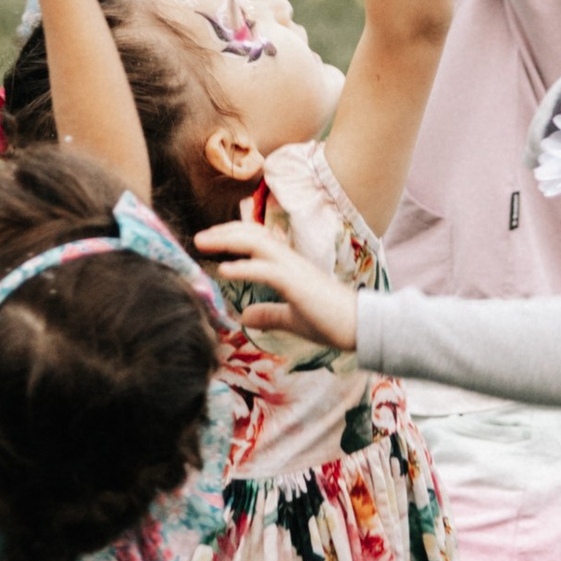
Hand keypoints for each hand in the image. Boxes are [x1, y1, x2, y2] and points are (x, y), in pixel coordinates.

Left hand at [194, 215, 360, 352]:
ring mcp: (294, 269)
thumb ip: (269, 314)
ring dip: (227, 240)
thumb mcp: (292, 319)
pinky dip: (243, 267)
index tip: (210, 242)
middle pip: (251, 233)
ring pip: (256, 242)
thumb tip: (244, 316)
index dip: (232, 237)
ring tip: (203, 243)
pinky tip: (223, 270)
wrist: (362, 327)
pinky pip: (266, 270)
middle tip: (198, 238)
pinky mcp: (297, 283)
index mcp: (289, 266)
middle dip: (223, 232)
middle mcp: (290, 260)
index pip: (257, 240)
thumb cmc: (331, 322)